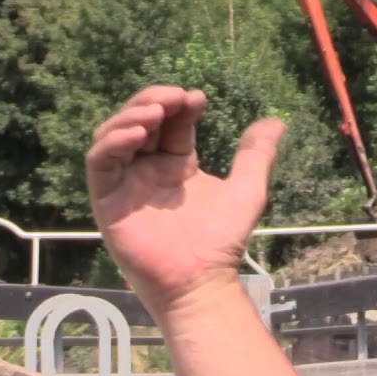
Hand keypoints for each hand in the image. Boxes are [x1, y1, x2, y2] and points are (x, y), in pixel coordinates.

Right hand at [86, 86, 284, 315]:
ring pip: (114, 135)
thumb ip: (256, 154)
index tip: (198, 98)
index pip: (172, 123)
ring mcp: (126, 183)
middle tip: (175, 96)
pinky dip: (113, 142)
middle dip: (154, 101)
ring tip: (156, 112)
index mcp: (177, 164)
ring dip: (131, 116)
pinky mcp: (107, 200)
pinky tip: (138, 134)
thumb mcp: (247, 189)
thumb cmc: (222, 240)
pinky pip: (100, 162)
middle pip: (140, 121)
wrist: (202, 279)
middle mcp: (148, 169)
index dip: (180, 104)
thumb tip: (276, 121)